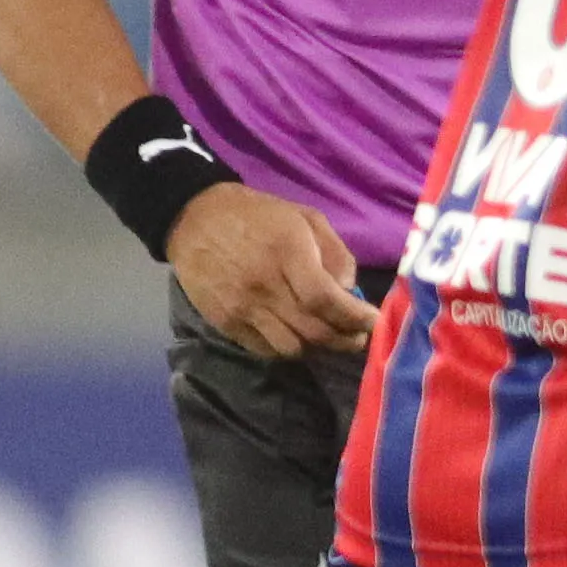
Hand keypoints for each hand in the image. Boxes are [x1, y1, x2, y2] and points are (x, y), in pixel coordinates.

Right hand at [170, 182, 373, 359]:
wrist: (195, 219)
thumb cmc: (258, 216)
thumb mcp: (305, 218)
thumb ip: (335, 253)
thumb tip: (350, 291)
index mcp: (287, 252)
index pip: (325, 300)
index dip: (354, 318)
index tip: (371, 322)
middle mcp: (264, 285)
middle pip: (313, 331)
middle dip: (344, 340)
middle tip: (357, 337)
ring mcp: (241, 308)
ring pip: (291, 349)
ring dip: (316, 348)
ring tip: (326, 336)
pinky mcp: (225, 323)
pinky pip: (265, 350)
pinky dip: (287, 348)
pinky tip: (295, 334)